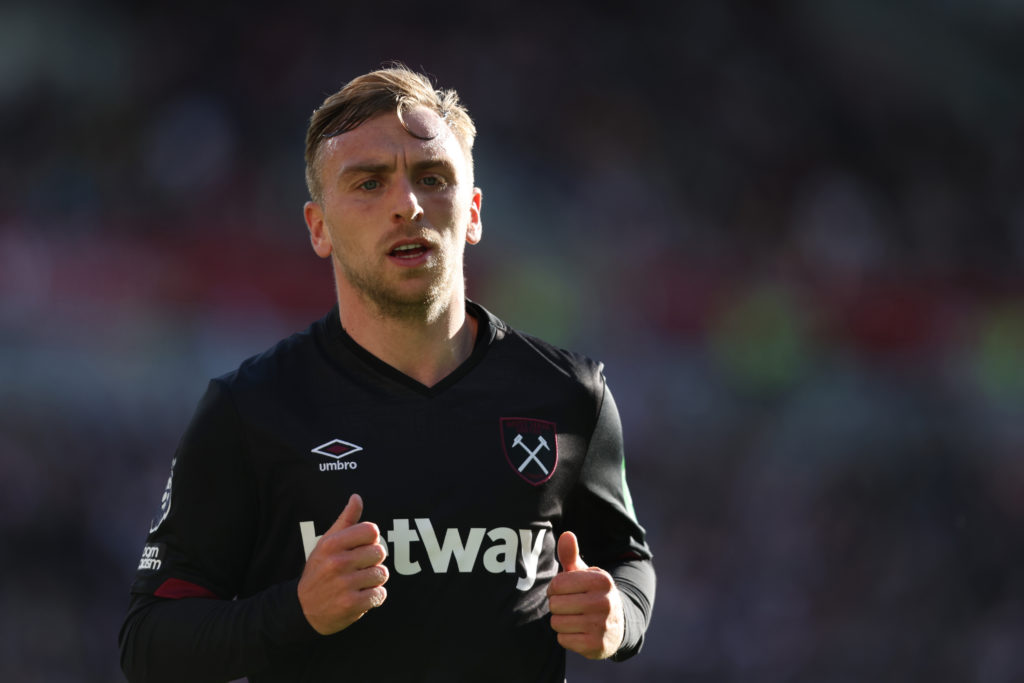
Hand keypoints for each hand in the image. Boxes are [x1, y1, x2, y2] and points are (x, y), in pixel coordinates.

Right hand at [297, 493, 388, 634]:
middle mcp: (337, 563)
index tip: (362, 547)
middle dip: (374, 561)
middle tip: (360, 567)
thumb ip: (345, 520)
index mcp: (332, 544)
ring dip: (375, 580)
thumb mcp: (327, 543)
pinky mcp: (351, 604)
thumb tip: (357, 497)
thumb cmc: (319, 570)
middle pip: (380, 552)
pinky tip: (361, 596)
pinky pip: (380, 594)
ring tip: (360, 583)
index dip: (371, 539)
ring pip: (382, 574)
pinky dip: (375, 597)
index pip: (371, 530)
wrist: (303, 609)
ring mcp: (344, 585)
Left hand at [546, 531, 623, 659]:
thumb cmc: (592, 594)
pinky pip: (562, 640)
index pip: (557, 584)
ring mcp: (601, 625)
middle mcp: (604, 602)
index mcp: (601, 580)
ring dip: (560, 622)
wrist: (618, 625)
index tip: (564, 591)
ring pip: (557, 623)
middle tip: (570, 606)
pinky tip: (579, 632)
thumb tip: (566, 534)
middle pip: (555, 604)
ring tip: (574, 619)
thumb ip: (571, 555)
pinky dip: (566, 637)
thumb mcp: (585, 573)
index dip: (555, 589)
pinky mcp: (596, 645)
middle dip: (557, 606)